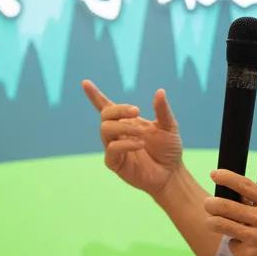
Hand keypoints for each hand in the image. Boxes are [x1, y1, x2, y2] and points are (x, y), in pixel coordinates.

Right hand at [82, 80, 182, 197]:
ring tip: (142, 134)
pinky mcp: (115, 163)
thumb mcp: (169, 126)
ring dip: (123, 127)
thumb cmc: (169, 149)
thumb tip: (159, 91)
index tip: (85, 82)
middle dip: (119, 110)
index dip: (94, 95)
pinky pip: (112, 149)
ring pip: (105, 130)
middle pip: (105, 115)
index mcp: (127, 122)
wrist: (171, 173)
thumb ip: (162, 110)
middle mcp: (118, 133)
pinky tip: (140, 144)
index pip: (106, 106)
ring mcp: (114, 148)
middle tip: (137, 111)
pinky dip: (125, 144)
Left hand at [204, 169, 256, 255]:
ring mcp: (255, 237)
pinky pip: (232, 244)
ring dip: (212, 222)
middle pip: (224, 205)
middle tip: (208, 203)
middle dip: (211, 203)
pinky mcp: (249, 255)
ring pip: (220, 224)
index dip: (226, 177)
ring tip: (212, 222)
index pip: (244, 185)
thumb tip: (236, 195)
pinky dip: (236, 245)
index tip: (214, 174)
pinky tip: (247, 247)